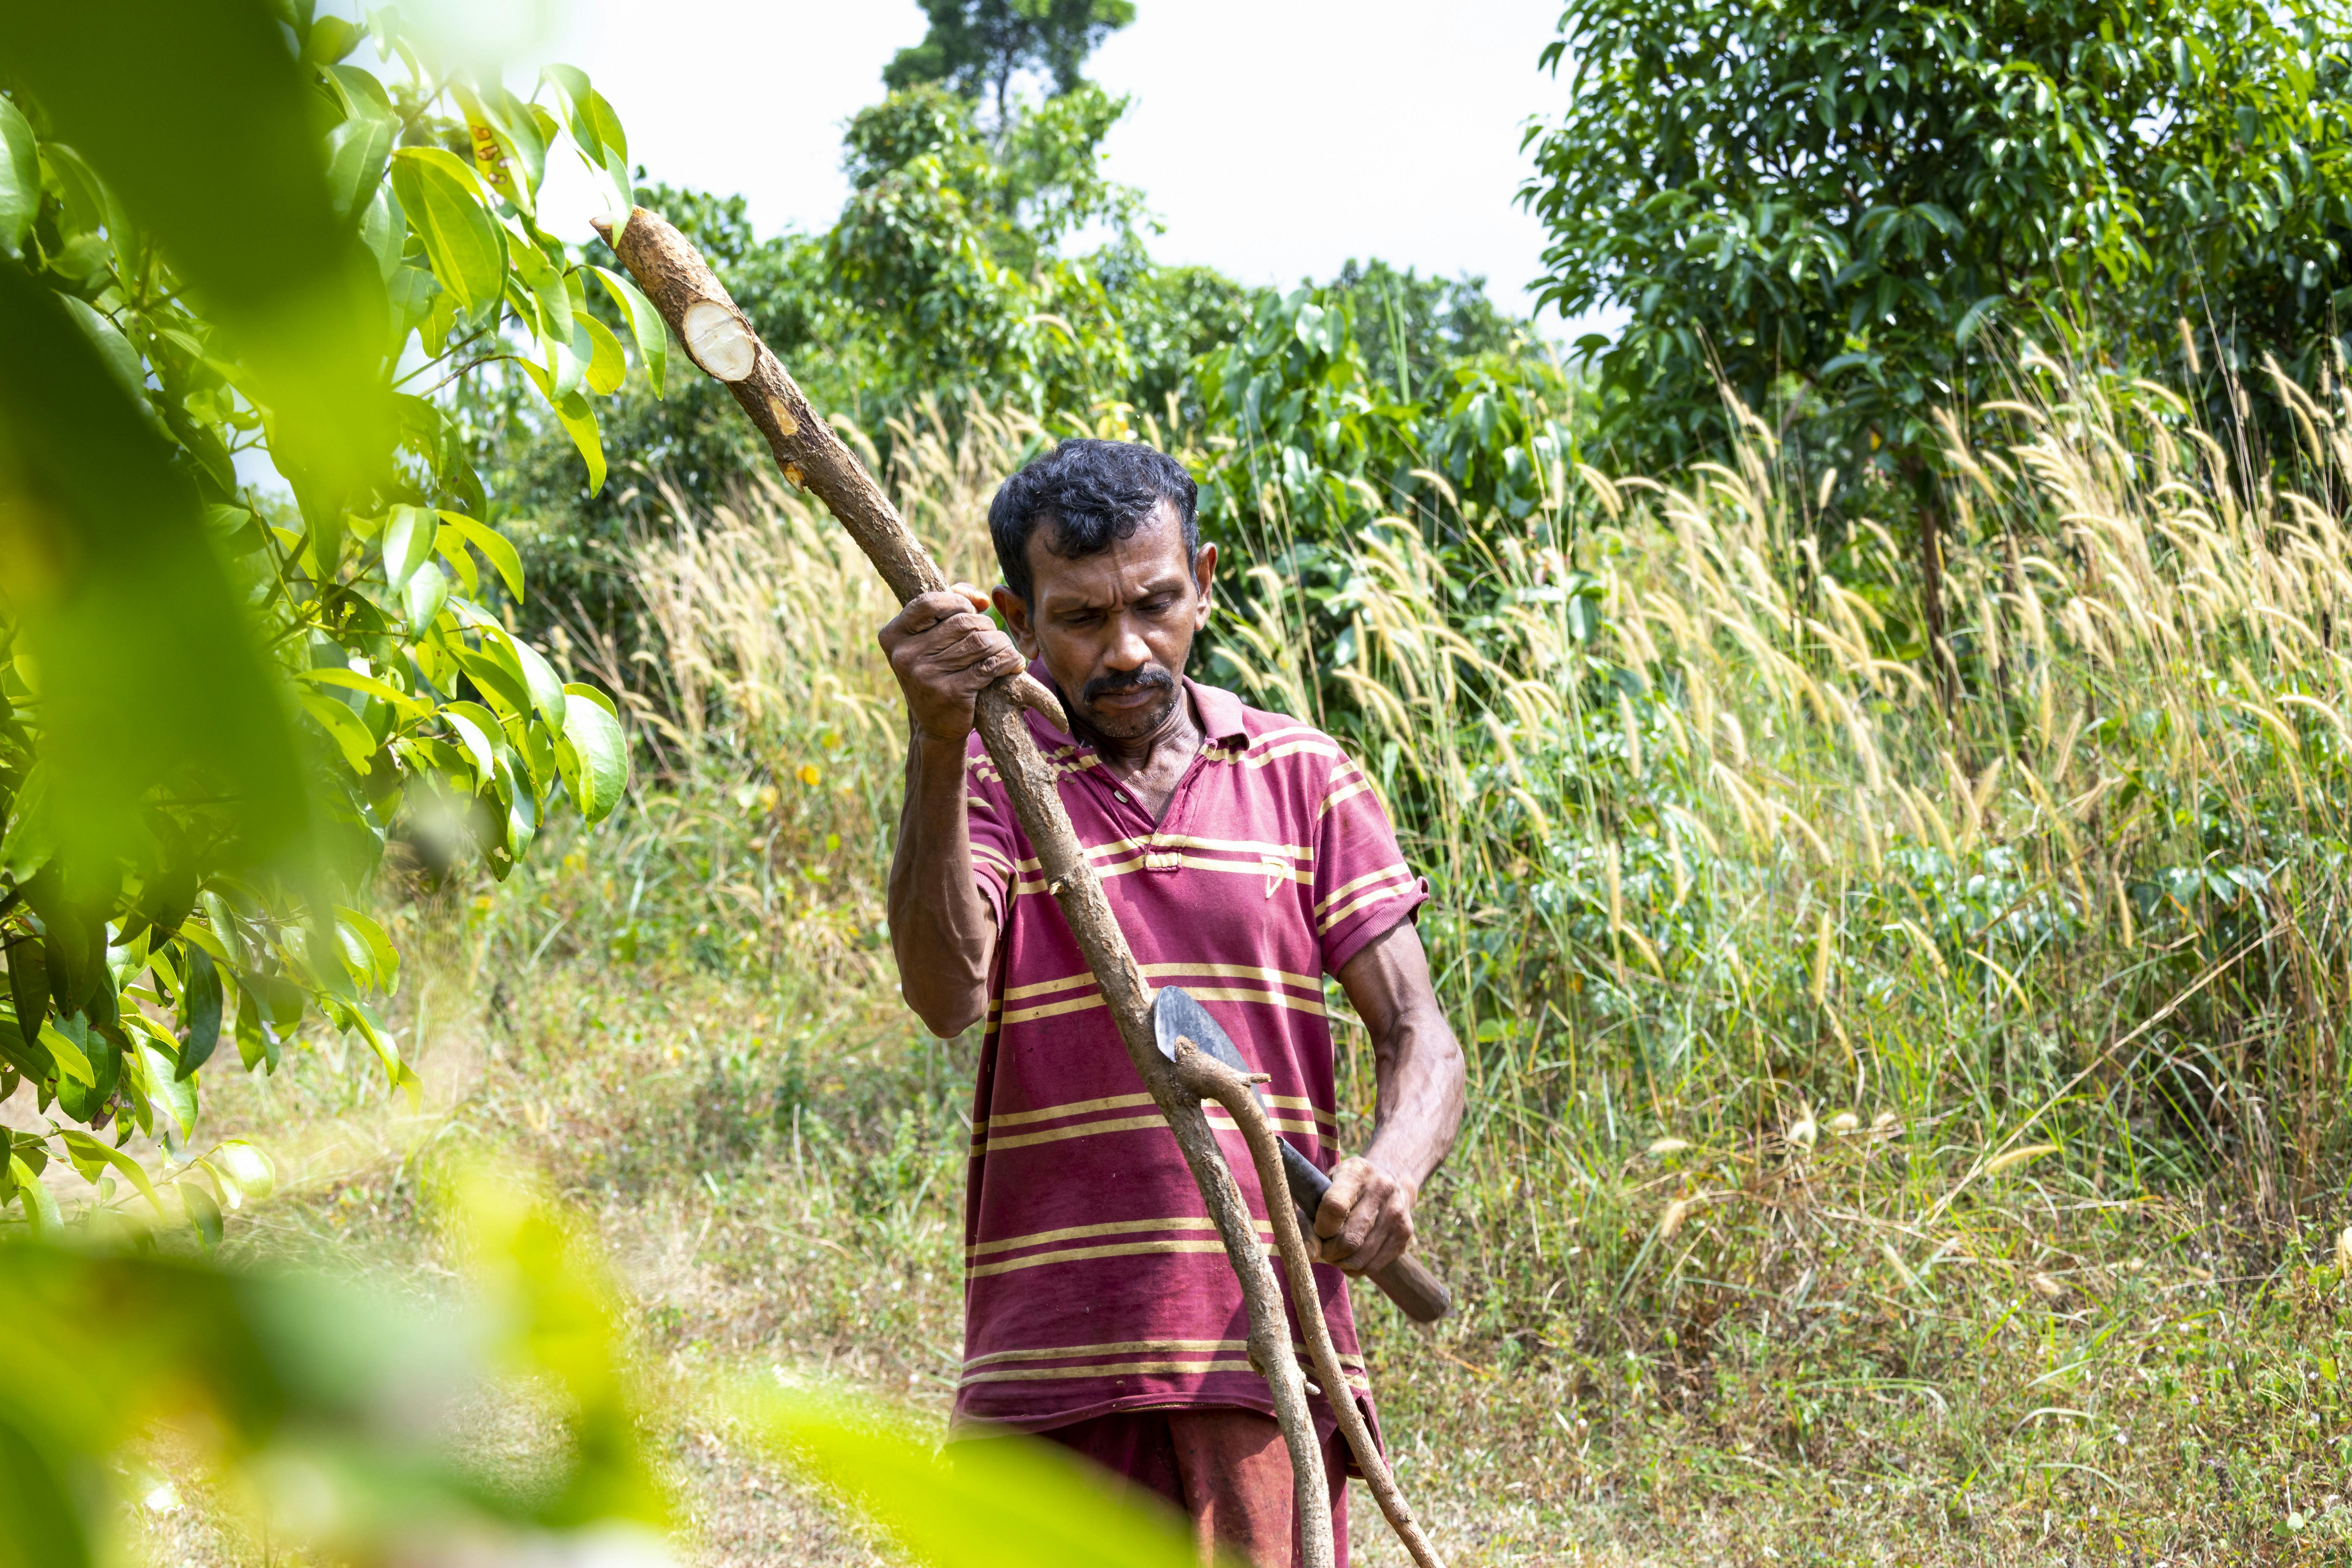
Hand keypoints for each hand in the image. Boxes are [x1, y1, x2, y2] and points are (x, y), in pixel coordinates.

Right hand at [878, 585, 1026, 744]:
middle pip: (962, 621)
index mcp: (893, 636)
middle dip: (986, 625)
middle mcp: (905, 655)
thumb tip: (981, 599)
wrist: (936, 727)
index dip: (958, 601)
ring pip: (980, 641)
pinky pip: (989, 665)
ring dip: (1002, 643)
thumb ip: (947, 608)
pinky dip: (1008, 660)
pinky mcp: (950, 692)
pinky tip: (1013, 664)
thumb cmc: (937, 673)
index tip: (974, 611)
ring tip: (1006, 649)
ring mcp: (925, 674)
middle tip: (994, 638)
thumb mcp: (929, 641)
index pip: (928, 602)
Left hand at [1312, 1155, 1416, 1275]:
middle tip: (1324, 1247)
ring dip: (1340, 1262)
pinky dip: (1355, 1268)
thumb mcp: (1322, 1189)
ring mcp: (1396, 1213)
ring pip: (1360, 1258)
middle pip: (1349, 1239)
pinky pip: (1373, 1266)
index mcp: (1356, 1172)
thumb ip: (1307, 1221)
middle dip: (1329, 1251)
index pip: (1334, 1207)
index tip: (1318, 1229)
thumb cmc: (1344, 1187)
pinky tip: (1350, 1255)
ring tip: (1335, 1251)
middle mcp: (1381, 1189)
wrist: (1391, 1177)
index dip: (1321, 1227)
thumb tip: (1310, 1256)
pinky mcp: (1405, 1233)